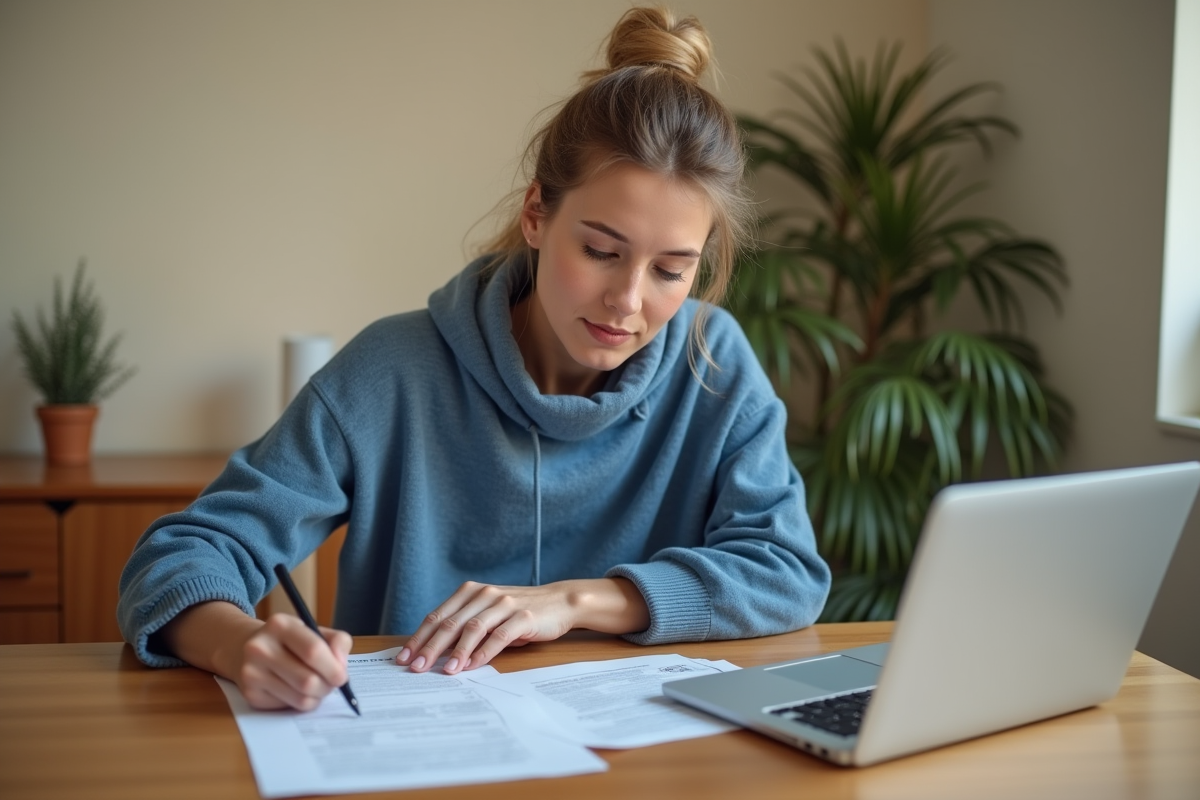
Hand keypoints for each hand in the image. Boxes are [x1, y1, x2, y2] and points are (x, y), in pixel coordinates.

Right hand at [160, 600, 352, 710]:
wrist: (244, 648)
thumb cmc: (289, 640)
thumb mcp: (313, 630)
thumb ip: (337, 642)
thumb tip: (341, 666)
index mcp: (279, 625)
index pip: (313, 650)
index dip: (333, 668)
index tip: (342, 676)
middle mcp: (260, 648)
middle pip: (308, 680)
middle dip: (328, 686)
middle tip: (332, 684)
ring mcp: (251, 673)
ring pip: (300, 698)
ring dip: (316, 697)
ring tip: (316, 686)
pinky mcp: (250, 694)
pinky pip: (288, 707)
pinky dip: (301, 702)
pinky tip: (296, 689)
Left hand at [396, 578, 648, 674]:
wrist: (558, 602)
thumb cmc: (518, 612)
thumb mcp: (487, 614)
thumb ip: (463, 626)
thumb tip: (432, 652)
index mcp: (470, 592)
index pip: (437, 616)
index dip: (419, 637)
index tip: (404, 657)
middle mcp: (484, 594)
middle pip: (450, 623)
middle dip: (430, 647)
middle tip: (416, 668)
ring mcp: (503, 604)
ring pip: (472, 629)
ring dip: (456, 652)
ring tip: (445, 671)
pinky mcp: (522, 615)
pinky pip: (499, 636)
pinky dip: (484, 652)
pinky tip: (473, 666)